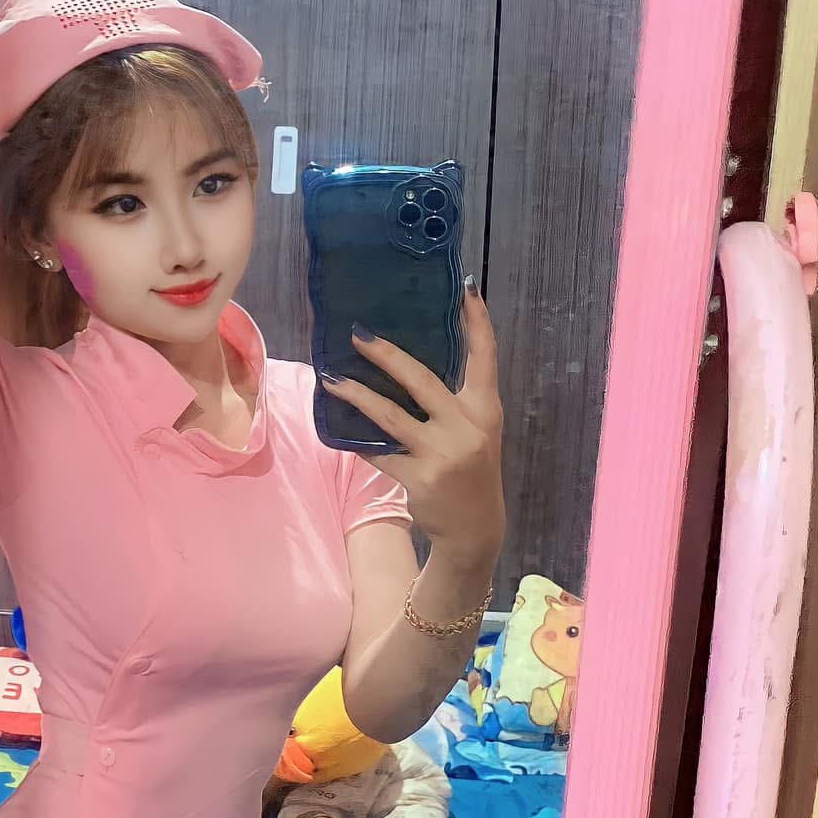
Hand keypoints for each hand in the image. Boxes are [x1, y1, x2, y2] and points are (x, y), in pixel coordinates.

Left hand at [322, 280, 504, 563]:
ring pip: (391, 417)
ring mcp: (442, 454)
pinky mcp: (419, 478)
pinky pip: (380, 453)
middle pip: (422, 381)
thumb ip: (454, 402)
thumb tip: (408, 363)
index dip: (477, 323)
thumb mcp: (476, 432)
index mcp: (486, 410)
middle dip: (388, 355)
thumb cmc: (471, 471)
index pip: (485, 358)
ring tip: (331, 379)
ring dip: (357, 396)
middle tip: (359, 334)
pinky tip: (339, 429)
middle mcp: (467, 428)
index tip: (465, 289)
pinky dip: (359, 442)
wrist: (475, 528)